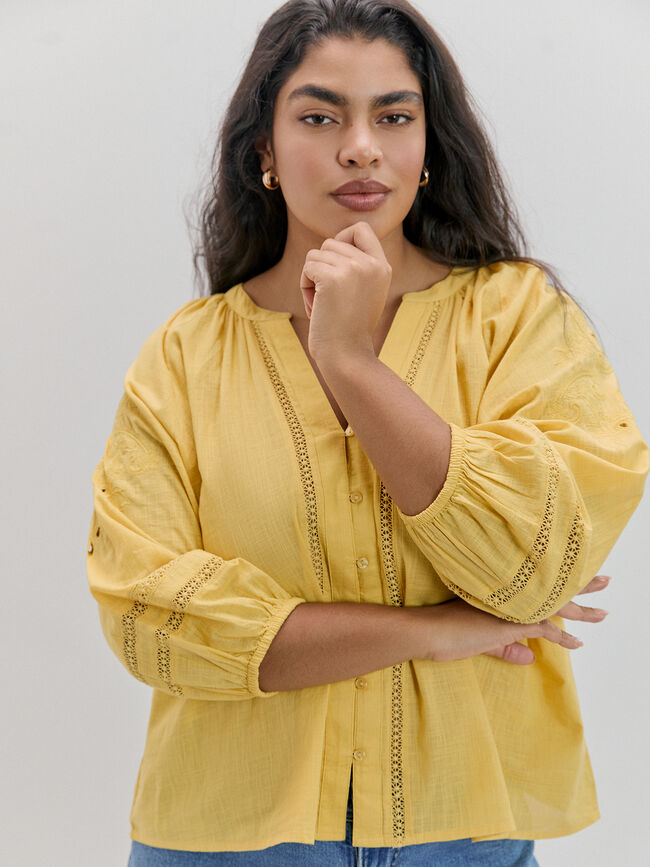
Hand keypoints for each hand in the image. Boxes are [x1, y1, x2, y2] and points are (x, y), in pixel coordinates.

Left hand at [299, 221, 391, 360]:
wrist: (348, 357)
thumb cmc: (349, 331)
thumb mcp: (364, 293)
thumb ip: (357, 267)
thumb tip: (332, 243)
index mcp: (383, 267)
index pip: (361, 229)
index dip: (342, 239)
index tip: (335, 265)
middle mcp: (371, 264)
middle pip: (331, 242)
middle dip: (322, 267)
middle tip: (329, 297)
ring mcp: (353, 269)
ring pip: (316, 254)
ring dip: (312, 278)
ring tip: (323, 304)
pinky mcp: (332, 277)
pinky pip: (308, 267)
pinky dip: (305, 287)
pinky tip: (316, 307)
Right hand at [415, 574, 610, 664]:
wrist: (431, 629)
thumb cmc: (447, 629)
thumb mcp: (482, 640)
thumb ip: (507, 647)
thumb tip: (530, 657)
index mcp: (503, 592)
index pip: (539, 583)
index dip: (560, 578)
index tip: (577, 570)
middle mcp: (511, 596)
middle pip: (554, 588)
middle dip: (582, 586)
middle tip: (605, 579)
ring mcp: (512, 608)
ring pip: (556, 606)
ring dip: (583, 611)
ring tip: (603, 613)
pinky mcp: (511, 624)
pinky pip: (546, 630)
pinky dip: (563, 639)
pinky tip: (578, 644)